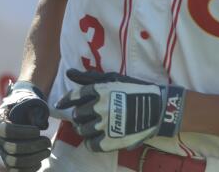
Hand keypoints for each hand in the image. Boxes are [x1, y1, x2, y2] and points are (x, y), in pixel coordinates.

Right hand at [0, 81, 51, 171]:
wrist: (17, 115)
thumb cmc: (24, 108)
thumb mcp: (26, 102)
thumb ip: (32, 108)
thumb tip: (41, 124)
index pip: (6, 130)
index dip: (23, 132)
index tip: (38, 131)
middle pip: (11, 147)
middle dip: (33, 146)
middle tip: (47, 141)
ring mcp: (1, 151)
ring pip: (13, 161)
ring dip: (33, 158)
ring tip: (47, 151)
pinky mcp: (8, 162)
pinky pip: (15, 171)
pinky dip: (29, 169)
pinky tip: (40, 161)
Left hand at [55, 69, 185, 151]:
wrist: (158, 108)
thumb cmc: (135, 89)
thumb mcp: (114, 78)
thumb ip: (89, 77)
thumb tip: (68, 73)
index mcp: (99, 90)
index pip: (75, 96)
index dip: (66, 100)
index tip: (61, 104)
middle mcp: (99, 107)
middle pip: (77, 114)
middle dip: (80, 114)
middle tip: (88, 114)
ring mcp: (104, 125)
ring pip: (82, 130)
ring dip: (85, 128)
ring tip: (94, 126)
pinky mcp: (109, 141)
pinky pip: (90, 145)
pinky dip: (91, 142)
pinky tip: (98, 137)